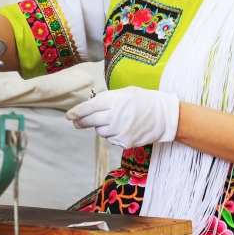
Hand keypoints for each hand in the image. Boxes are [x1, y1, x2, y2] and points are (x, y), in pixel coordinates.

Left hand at [65, 86, 179, 148]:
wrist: (164, 117)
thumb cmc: (144, 101)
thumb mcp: (126, 93)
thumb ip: (108, 99)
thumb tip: (89, 107)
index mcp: (115, 101)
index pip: (90, 107)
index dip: (77, 112)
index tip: (69, 115)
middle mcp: (116, 116)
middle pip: (90, 121)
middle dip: (80, 122)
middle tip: (75, 122)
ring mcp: (120, 130)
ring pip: (99, 132)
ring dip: (100, 127)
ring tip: (111, 121)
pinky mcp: (125, 142)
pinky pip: (110, 139)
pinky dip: (111, 135)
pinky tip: (121, 128)